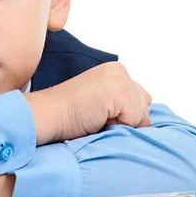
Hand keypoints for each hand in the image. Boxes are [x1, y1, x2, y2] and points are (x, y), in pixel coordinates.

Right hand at [25, 61, 151, 144]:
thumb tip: (147, 120)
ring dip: (122, 124)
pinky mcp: (117, 91)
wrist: (49, 114)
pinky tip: (97, 118)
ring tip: (97, 117)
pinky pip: (135, 120)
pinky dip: (118, 126)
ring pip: (142, 115)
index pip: (140, 100)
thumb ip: (124, 104)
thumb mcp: (102, 103)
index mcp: (115, 71)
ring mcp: (119, 79)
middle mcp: (119, 70)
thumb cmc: (70, 115)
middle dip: (126, 119)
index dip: (122, 115)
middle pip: (145, 107)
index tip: (97, 112)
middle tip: (97, 115)